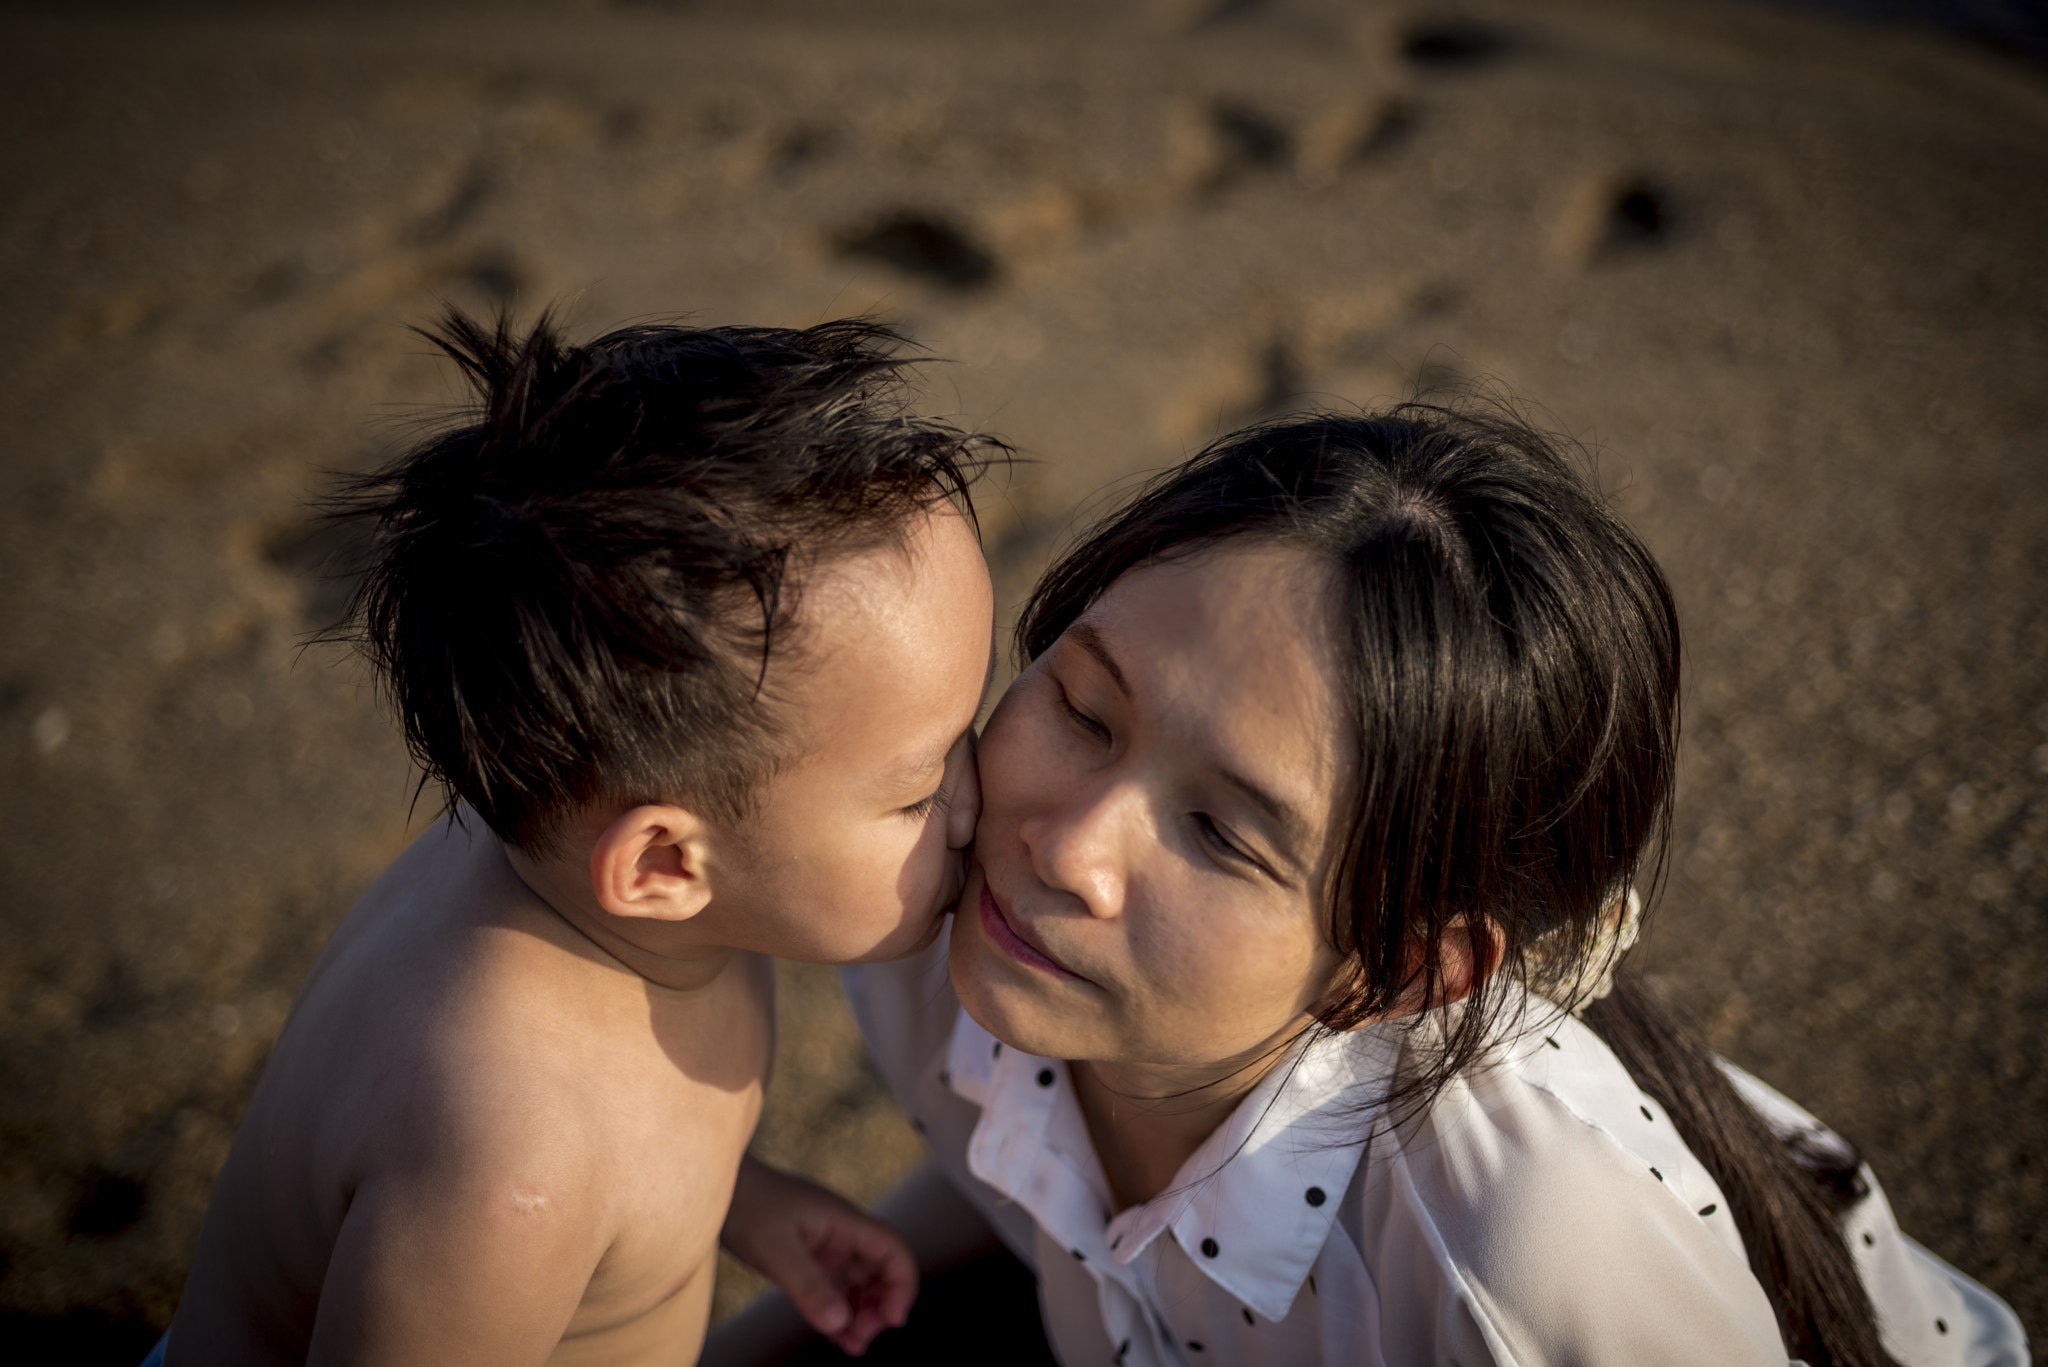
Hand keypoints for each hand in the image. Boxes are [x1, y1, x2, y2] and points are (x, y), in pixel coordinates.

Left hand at [721, 1157, 916, 1355]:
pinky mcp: (809, 1261)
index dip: (902, 1283)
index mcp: (843, 1222)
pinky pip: (835, 1291)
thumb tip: (838, 1322)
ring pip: (860, 1285)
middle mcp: (841, 1235)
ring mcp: (826, 1249)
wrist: (719, 1191)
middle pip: (881, 1272)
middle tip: (861, 1337)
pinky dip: (841, 1314)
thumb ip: (808, 1285)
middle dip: (880, 1306)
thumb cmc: (746, 1203)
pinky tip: (838, 1336)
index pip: (892, 1250)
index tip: (893, 1318)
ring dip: (862, 1315)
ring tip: (852, 1344)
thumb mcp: (774, 1248)